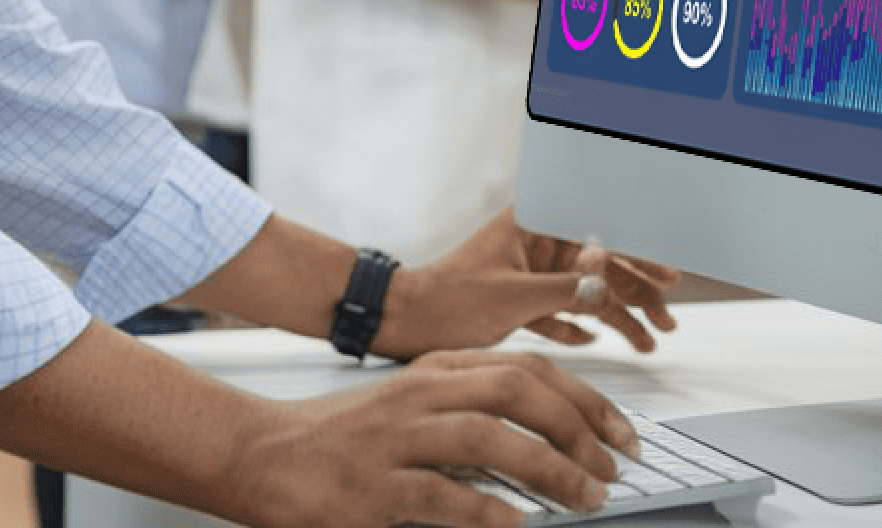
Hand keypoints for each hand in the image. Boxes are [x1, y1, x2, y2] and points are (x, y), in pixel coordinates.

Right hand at [232, 351, 635, 526]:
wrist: (259, 455)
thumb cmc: (342, 439)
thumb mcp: (410, 406)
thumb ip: (470, 408)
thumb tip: (550, 437)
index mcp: (433, 373)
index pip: (526, 369)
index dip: (585, 400)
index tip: (622, 434)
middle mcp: (418, 397)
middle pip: (516, 391)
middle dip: (577, 428)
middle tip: (610, 469)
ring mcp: (393, 440)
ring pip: (487, 437)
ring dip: (548, 469)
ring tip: (583, 497)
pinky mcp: (370, 488)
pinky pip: (440, 493)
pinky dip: (486, 510)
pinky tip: (516, 525)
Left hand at [377, 210, 681, 359]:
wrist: (403, 323)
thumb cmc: (446, 300)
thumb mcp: (514, 296)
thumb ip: (566, 290)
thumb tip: (608, 284)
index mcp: (533, 225)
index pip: (599, 234)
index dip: (637, 255)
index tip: (667, 277)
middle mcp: (534, 243)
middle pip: (599, 266)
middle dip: (636, 292)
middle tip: (666, 317)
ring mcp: (527, 272)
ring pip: (584, 293)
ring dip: (616, 316)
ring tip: (646, 340)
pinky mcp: (518, 300)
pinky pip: (560, 312)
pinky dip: (578, 327)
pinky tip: (595, 339)